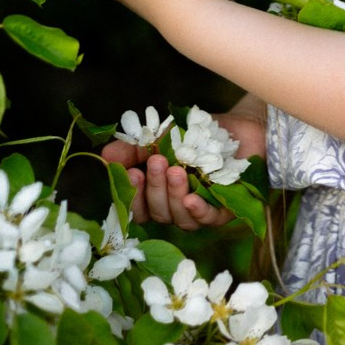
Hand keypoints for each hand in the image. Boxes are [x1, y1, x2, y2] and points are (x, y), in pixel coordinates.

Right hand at [101, 106, 266, 231]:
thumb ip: (134, 148)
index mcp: (159, 194)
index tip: (131, 173)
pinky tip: (193, 198)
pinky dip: (198, 210)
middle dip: (154, 187)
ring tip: (176, 170)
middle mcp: (177, 207)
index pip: (139, 208)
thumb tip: (105, 155)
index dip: (132, 196)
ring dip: (174, 195)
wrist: (239, 125)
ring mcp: (201, 211)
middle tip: (157, 161)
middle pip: (158, 213)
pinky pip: (208, 219)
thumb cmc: (199, 134)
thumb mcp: (161, 137)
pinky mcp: (226, 210)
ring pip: (180, 217)